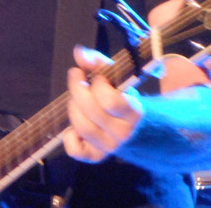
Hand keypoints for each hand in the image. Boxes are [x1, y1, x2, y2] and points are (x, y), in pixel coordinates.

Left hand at [61, 45, 143, 162]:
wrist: (140, 129)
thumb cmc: (125, 97)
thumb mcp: (117, 77)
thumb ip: (99, 62)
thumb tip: (78, 53)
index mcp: (134, 112)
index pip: (110, 100)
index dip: (98, 84)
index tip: (96, 76)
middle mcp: (123, 133)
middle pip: (92, 111)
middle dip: (78, 90)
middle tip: (77, 79)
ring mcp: (110, 147)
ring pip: (82, 127)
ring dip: (73, 108)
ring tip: (75, 99)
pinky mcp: (97, 156)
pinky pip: (76, 151)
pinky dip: (69, 137)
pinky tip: (74, 127)